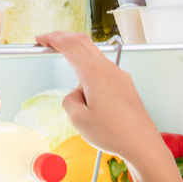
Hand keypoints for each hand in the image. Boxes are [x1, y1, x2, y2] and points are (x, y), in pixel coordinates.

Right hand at [35, 32, 163, 163]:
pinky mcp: (125, 85)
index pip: (69, 46)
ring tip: (71, 81)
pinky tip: (89, 92)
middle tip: (49, 41)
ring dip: (78, 57)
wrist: (142, 144)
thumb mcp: (79, 120)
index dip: (52, 39)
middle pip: (83, 42)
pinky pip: (104, 71)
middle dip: (64, 37)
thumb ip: (69, 100)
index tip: (40, 39)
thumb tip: (75, 94)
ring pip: (94, 56)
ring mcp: (119, 76)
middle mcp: (109, 70)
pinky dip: (90, 72)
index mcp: (94, 74)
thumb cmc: (114, 134)